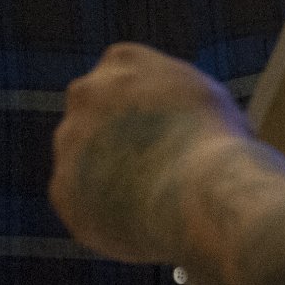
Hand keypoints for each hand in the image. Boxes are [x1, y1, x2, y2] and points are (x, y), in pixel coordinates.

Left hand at [51, 43, 246, 261]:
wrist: (203, 190)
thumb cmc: (222, 147)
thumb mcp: (204, 101)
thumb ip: (169, 102)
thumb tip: (167, 123)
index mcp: (124, 61)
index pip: (122, 81)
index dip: (146, 113)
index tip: (167, 136)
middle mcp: (86, 92)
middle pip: (94, 118)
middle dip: (116, 142)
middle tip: (156, 171)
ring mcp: (69, 140)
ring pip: (84, 163)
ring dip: (109, 180)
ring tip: (157, 202)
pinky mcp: (62, 189)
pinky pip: (83, 206)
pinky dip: (107, 217)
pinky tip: (143, 224)